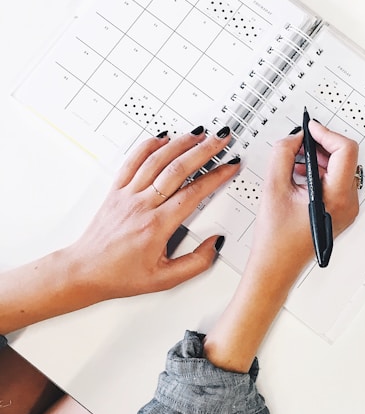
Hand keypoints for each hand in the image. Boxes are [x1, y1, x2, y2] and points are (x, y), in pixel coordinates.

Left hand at [65, 128, 240, 301]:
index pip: (194, 192)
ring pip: (156, 160)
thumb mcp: (165, 280)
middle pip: (178, 169)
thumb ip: (196, 263)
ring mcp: (127, 195)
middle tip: (220, 139)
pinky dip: (148, 146)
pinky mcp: (115, 191)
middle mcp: (142, 205)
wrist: (85, 271)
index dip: (216, 176)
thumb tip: (215, 243)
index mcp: (157, 226)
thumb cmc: (120, 275)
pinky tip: (162, 138)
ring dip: (180, 143)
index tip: (230, 166)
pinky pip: (132, 161)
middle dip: (204, 150)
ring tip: (198, 133)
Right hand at [248, 120, 359, 285]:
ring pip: (340, 169)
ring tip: (295, 161)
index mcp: (337, 198)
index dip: (326, 134)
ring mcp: (347, 209)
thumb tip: (295, 138)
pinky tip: (300, 175)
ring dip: (319, 158)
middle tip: (300, 142)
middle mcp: (348, 204)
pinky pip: (336, 182)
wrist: (276, 266)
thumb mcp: (273, 187)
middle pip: (345, 158)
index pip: (345, 151)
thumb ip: (283, 154)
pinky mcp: (340, 211)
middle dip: (322, 145)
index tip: (310, 128)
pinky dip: (319, 172)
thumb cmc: (276, 239)